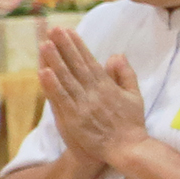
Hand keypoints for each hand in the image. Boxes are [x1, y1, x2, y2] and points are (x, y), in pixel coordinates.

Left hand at [39, 29, 147, 167]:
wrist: (127, 149)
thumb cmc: (131, 124)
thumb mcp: (135, 96)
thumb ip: (125, 74)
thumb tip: (116, 55)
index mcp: (108, 86)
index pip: (90, 61)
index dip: (78, 45)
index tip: (68, 31)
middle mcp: (94, 92)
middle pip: (76, 65)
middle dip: (65, 46)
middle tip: (54, 29)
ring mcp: (83, 104)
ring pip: (66, 78)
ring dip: (55, 60)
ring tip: (45, 44)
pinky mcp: (74, 118)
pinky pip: (61, 98)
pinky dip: (52, 85)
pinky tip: (43, 72)